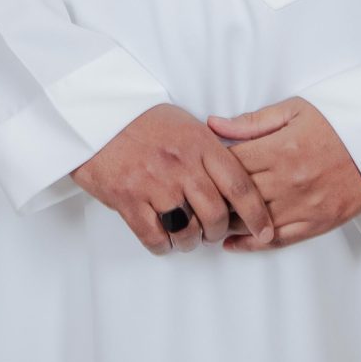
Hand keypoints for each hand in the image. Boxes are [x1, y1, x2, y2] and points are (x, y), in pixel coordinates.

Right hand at [70, 105, 273, 255]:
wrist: (95, 115)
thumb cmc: (142, 121)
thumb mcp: (185, 124)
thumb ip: (212, 150)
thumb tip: (235, 180)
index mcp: (201, 143)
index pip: (240, 185)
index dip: (256, 214)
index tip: (265, 230)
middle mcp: (181, 164)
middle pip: (216, 214)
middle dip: (218, 231)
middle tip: (212, 232)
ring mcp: (153, 182)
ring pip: (187, 230)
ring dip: (190, 242)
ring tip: (186, 237)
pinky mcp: (127, 198)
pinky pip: (154, 237)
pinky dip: (163, 246)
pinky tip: (163, 239)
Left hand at [207, 98, 360, 250]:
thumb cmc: (340, 122)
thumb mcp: (296, 110)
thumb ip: (253, 122)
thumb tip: (213, 125)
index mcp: (280, 149)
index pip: (230, 164)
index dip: (209, 168)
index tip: (199, 168)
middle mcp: (288, 181)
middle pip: (236, 196)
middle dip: (213, 197)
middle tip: (197, 197)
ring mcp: (303, 206)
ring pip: (251, 221)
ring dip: (228, 222)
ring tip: (209, 220)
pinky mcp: (317, 223)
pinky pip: (277, 240)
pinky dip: (251, 245)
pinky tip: (232, 243)